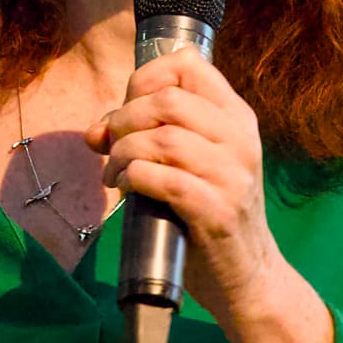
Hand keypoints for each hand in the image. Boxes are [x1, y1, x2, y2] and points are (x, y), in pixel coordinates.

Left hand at [84, 46, 332, 342]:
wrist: (247, 275)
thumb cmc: (210, 212)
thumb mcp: (195, 163)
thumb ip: (154, 136)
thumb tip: (94, 132)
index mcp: (236, 117)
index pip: (190, 66)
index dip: (146, 78)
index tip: (127, 106)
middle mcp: (240, 139)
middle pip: (168, 101)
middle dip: (124, 119)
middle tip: (109, 146)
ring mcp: (233, 175)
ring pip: (162, 140)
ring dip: (123, 153)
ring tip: (114, 174)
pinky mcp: (217, 211)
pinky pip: (163, 180)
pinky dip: (134, 178)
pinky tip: (127, 188)